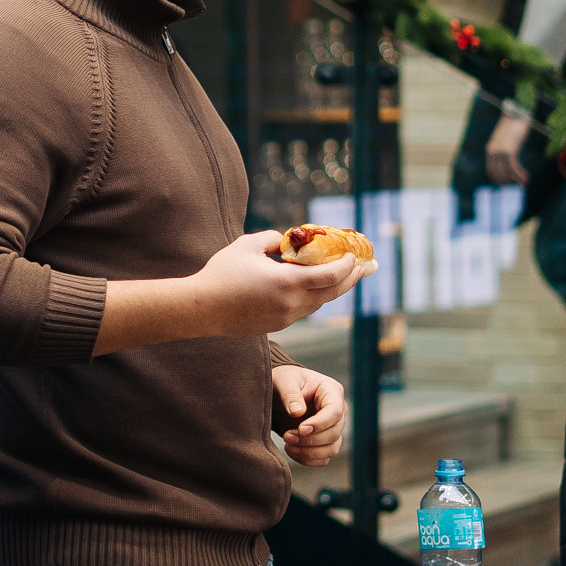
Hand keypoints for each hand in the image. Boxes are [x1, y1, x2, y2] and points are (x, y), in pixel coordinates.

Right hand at [192, 230, 373, 337]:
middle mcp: (291, 304)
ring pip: (318, 304)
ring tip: (342, 277)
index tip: (354, 256)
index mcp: (287, 282)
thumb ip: (274, 239)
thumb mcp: (248, 245)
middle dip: (350, 280)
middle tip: (363, 268)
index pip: (330, 275)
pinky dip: (313, 297)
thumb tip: (288, 242)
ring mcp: (285, 318)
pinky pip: (302, 310)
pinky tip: (312, 287)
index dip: (347, 266)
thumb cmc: (222, 273)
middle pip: (332, 294)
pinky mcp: (276, 325)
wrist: (201, 309)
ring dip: (332, 290)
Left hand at [272, 364, 346, 466]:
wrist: (278, 394)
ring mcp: (333, 428)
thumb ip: (290, 394)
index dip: (320, 424)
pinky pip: (323, 458)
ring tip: (288, 444)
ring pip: (332, 449)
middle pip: (334, 433)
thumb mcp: (283, 381)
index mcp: (332, 392)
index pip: (335, 412)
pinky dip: (308, 459)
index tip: (300, 429)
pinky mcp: (324, 442)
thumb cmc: (284, 381)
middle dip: (310, 440)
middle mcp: (338, 411)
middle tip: (287, 436)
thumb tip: (298, 413)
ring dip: (309, 452)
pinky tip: (292, 451)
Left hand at [484, 114, 529, 184]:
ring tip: (524, 183)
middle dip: (508, 182)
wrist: (517, 114)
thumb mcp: (506, 140)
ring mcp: (500, 151)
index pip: (491, 171)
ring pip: (507, 172)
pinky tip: (526, 178)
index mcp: (490, 150)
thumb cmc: (513, 126)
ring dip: (516, 180)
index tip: (508, 184)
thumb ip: (505, 150)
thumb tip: (510, 160)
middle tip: (518, 185)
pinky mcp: (509, 150)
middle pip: (498, 174)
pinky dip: (520, 175)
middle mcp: (493, 152)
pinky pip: (513, 167)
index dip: (499, 180)